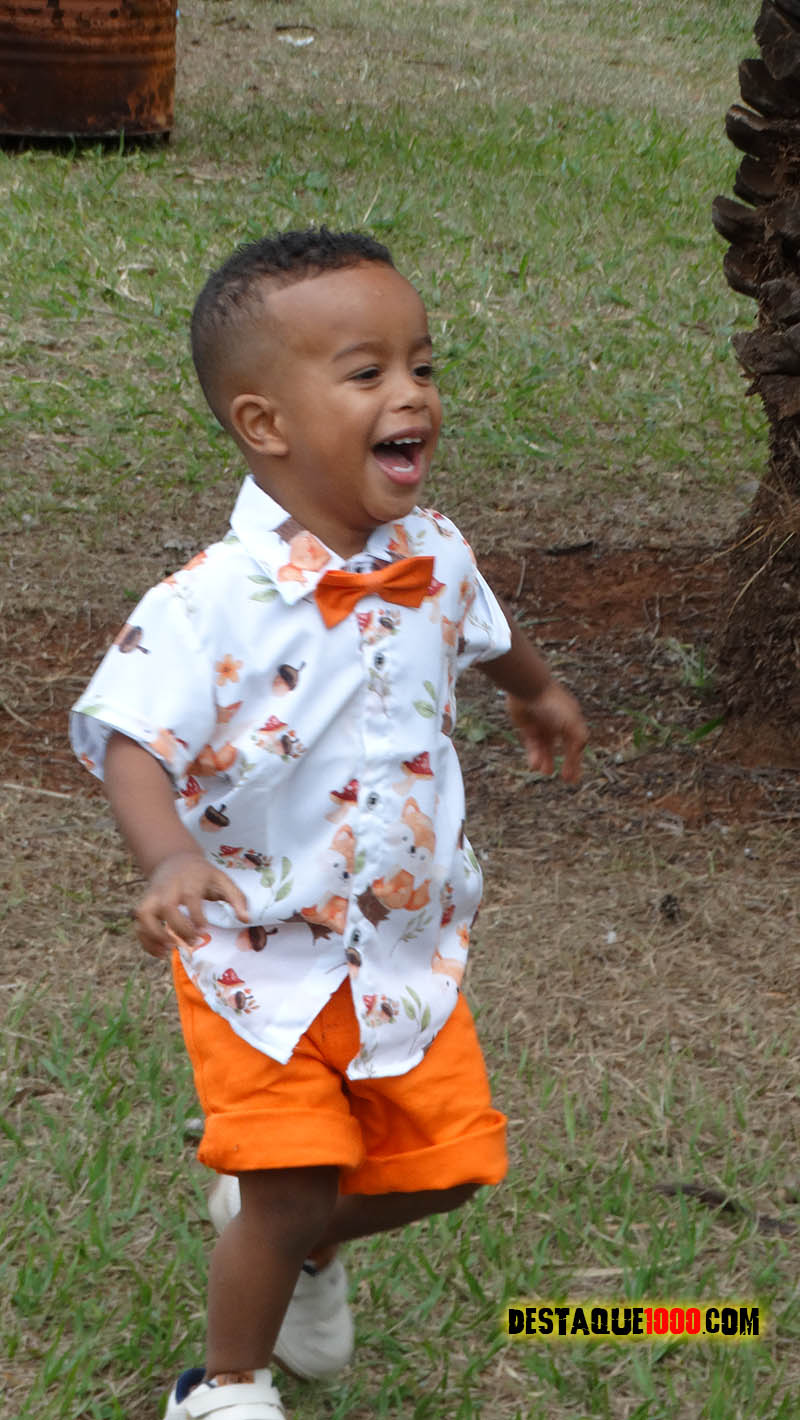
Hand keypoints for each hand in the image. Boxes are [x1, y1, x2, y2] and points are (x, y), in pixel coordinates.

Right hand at [135, 851, 249, 958]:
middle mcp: (168, 890)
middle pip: (167, 908)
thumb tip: (245, 919)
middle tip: (193, 942)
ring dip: (154, 935)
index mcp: (189, 882)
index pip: (190, 898)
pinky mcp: (144, 906)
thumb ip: (236, 898)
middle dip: (179, 928)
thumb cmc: (202, 874)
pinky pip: (138, 925)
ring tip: (170, 949)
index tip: (203, 930)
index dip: (196, 915)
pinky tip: (161, 953)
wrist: (173, 860)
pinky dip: (145, 941)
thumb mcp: (222, 879)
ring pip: (145, 916)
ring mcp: (153, 897)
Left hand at [507, 683, 587, 782]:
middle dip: (565, 763)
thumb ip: (578, 741)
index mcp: (572, 720)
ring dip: (547, 760)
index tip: (574, 778)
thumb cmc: (554, 705)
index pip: (576, 744)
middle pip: (563, 748)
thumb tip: (577, 758)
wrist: (529, 689)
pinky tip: (535, 765)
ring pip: (546, 748)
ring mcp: (542, 725)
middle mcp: (558, 723)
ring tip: (545, 772)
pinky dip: (534, 755)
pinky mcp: (527, 726)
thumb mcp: (572, 724)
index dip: (576, 762)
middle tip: (565, 779)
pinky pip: (532, 744)